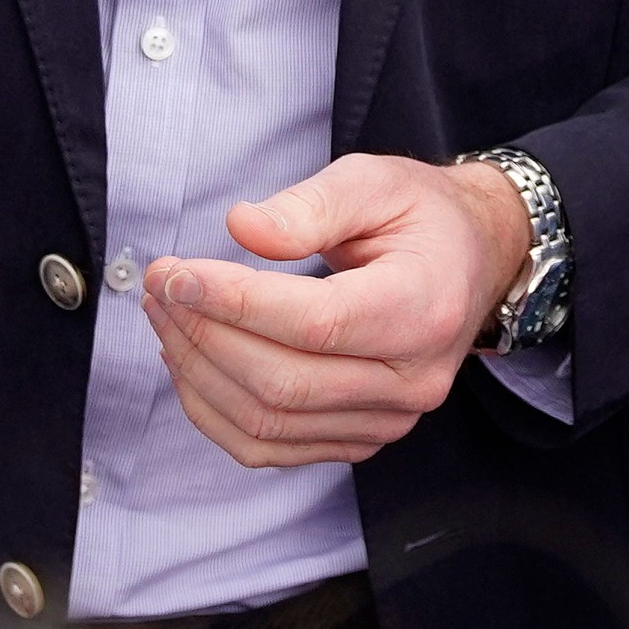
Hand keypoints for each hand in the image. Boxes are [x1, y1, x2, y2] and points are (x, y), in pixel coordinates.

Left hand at [143, 153, 533, 467]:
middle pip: (284, 381)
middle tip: (157, 285)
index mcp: (423, 308)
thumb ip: (308, 205)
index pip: (315, 322)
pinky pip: (273, 448)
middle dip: (204, 333)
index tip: (175, 272)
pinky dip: (217, 412)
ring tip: (164, 315)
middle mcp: (411, 380)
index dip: (234, 302)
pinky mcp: (360, 438)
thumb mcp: (373, 181)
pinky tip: (188, 362)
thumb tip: (242, 228)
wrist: (471, 260)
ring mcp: (387, 419)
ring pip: (271, 422)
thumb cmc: (420, 214)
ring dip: (199, 371)